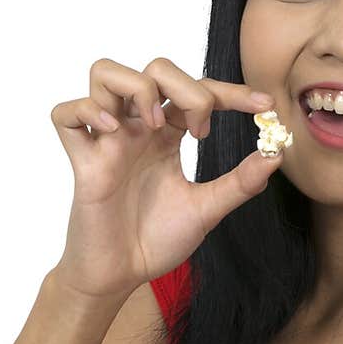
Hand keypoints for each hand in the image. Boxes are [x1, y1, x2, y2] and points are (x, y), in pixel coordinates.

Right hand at [50, 56, 284, 299]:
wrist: (122, 275)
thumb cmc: (156, 240)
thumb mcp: (207, 209)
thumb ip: (240, 182)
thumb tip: (277, 155)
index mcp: (168, 136)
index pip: (198, 91)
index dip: (233, 92)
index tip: (265, 107)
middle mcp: (138, 129)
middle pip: (155, 68)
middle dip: (187, 87)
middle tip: (200, 130)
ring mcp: (107, 140)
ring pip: (104, 72)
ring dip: (137, 87)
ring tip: (155, 125)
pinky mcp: (81, 160)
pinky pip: (65, 113)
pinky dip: (87, 111)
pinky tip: (112, 134)